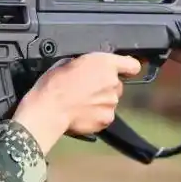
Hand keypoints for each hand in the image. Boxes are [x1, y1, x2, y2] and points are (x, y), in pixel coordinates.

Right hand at [12, 52, 142, 151]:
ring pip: (110, 101)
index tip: (123, 71)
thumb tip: (88, 68)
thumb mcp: (68, 62)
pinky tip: (82, 114)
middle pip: (116, 85)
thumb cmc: (53, 84)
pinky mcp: (107, 119)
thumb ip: (87, 64)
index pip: (132, 65)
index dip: (127, 68)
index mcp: (105, 64)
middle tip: (87, 90)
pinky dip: (96, 116)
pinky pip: (105, 116)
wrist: (48, 110)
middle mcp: (113, 83)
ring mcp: (112, 102)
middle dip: (105, 87)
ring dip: (100, 101)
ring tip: (81, 103)